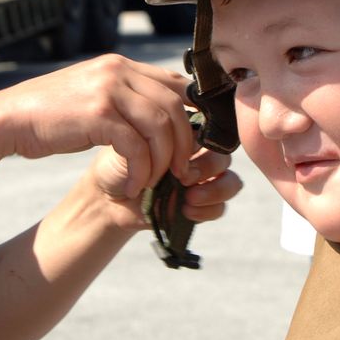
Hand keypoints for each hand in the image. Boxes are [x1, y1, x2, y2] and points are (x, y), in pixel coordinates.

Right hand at [0, 54, 192, 197]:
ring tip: (155, 181)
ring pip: (160, 125)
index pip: (175, 82)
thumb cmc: (51, 113)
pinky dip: (140, 171)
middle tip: (181, 169)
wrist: (10, 118)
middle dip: (184, 142)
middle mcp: (118, 71)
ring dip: (164, 160)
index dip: (193, 113)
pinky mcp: (97, 114)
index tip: (193, 142)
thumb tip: (160, 116)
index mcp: (120, 64)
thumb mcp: (93, 94)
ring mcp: (108, 90)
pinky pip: (136, 145)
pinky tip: (132, 186)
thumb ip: (124, 97)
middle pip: (175, 104)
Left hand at [88, 136, 242, 228]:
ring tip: (188, 196)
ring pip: (231, 180)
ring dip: (213, 189)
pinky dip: (208, 209)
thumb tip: (188, 141)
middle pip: (224, 155)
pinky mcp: (200, 206)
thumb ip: (163, 136)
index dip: (206, 137)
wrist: (109, 195)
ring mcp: (202, 181)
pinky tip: (186, 210)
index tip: (183, 146)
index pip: (214, 129)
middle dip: (208, 165)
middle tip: (183, 176)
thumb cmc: (120, 162)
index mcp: (187, 134)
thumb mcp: (137, 140)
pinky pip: (221, 208)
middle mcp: (199, 155)